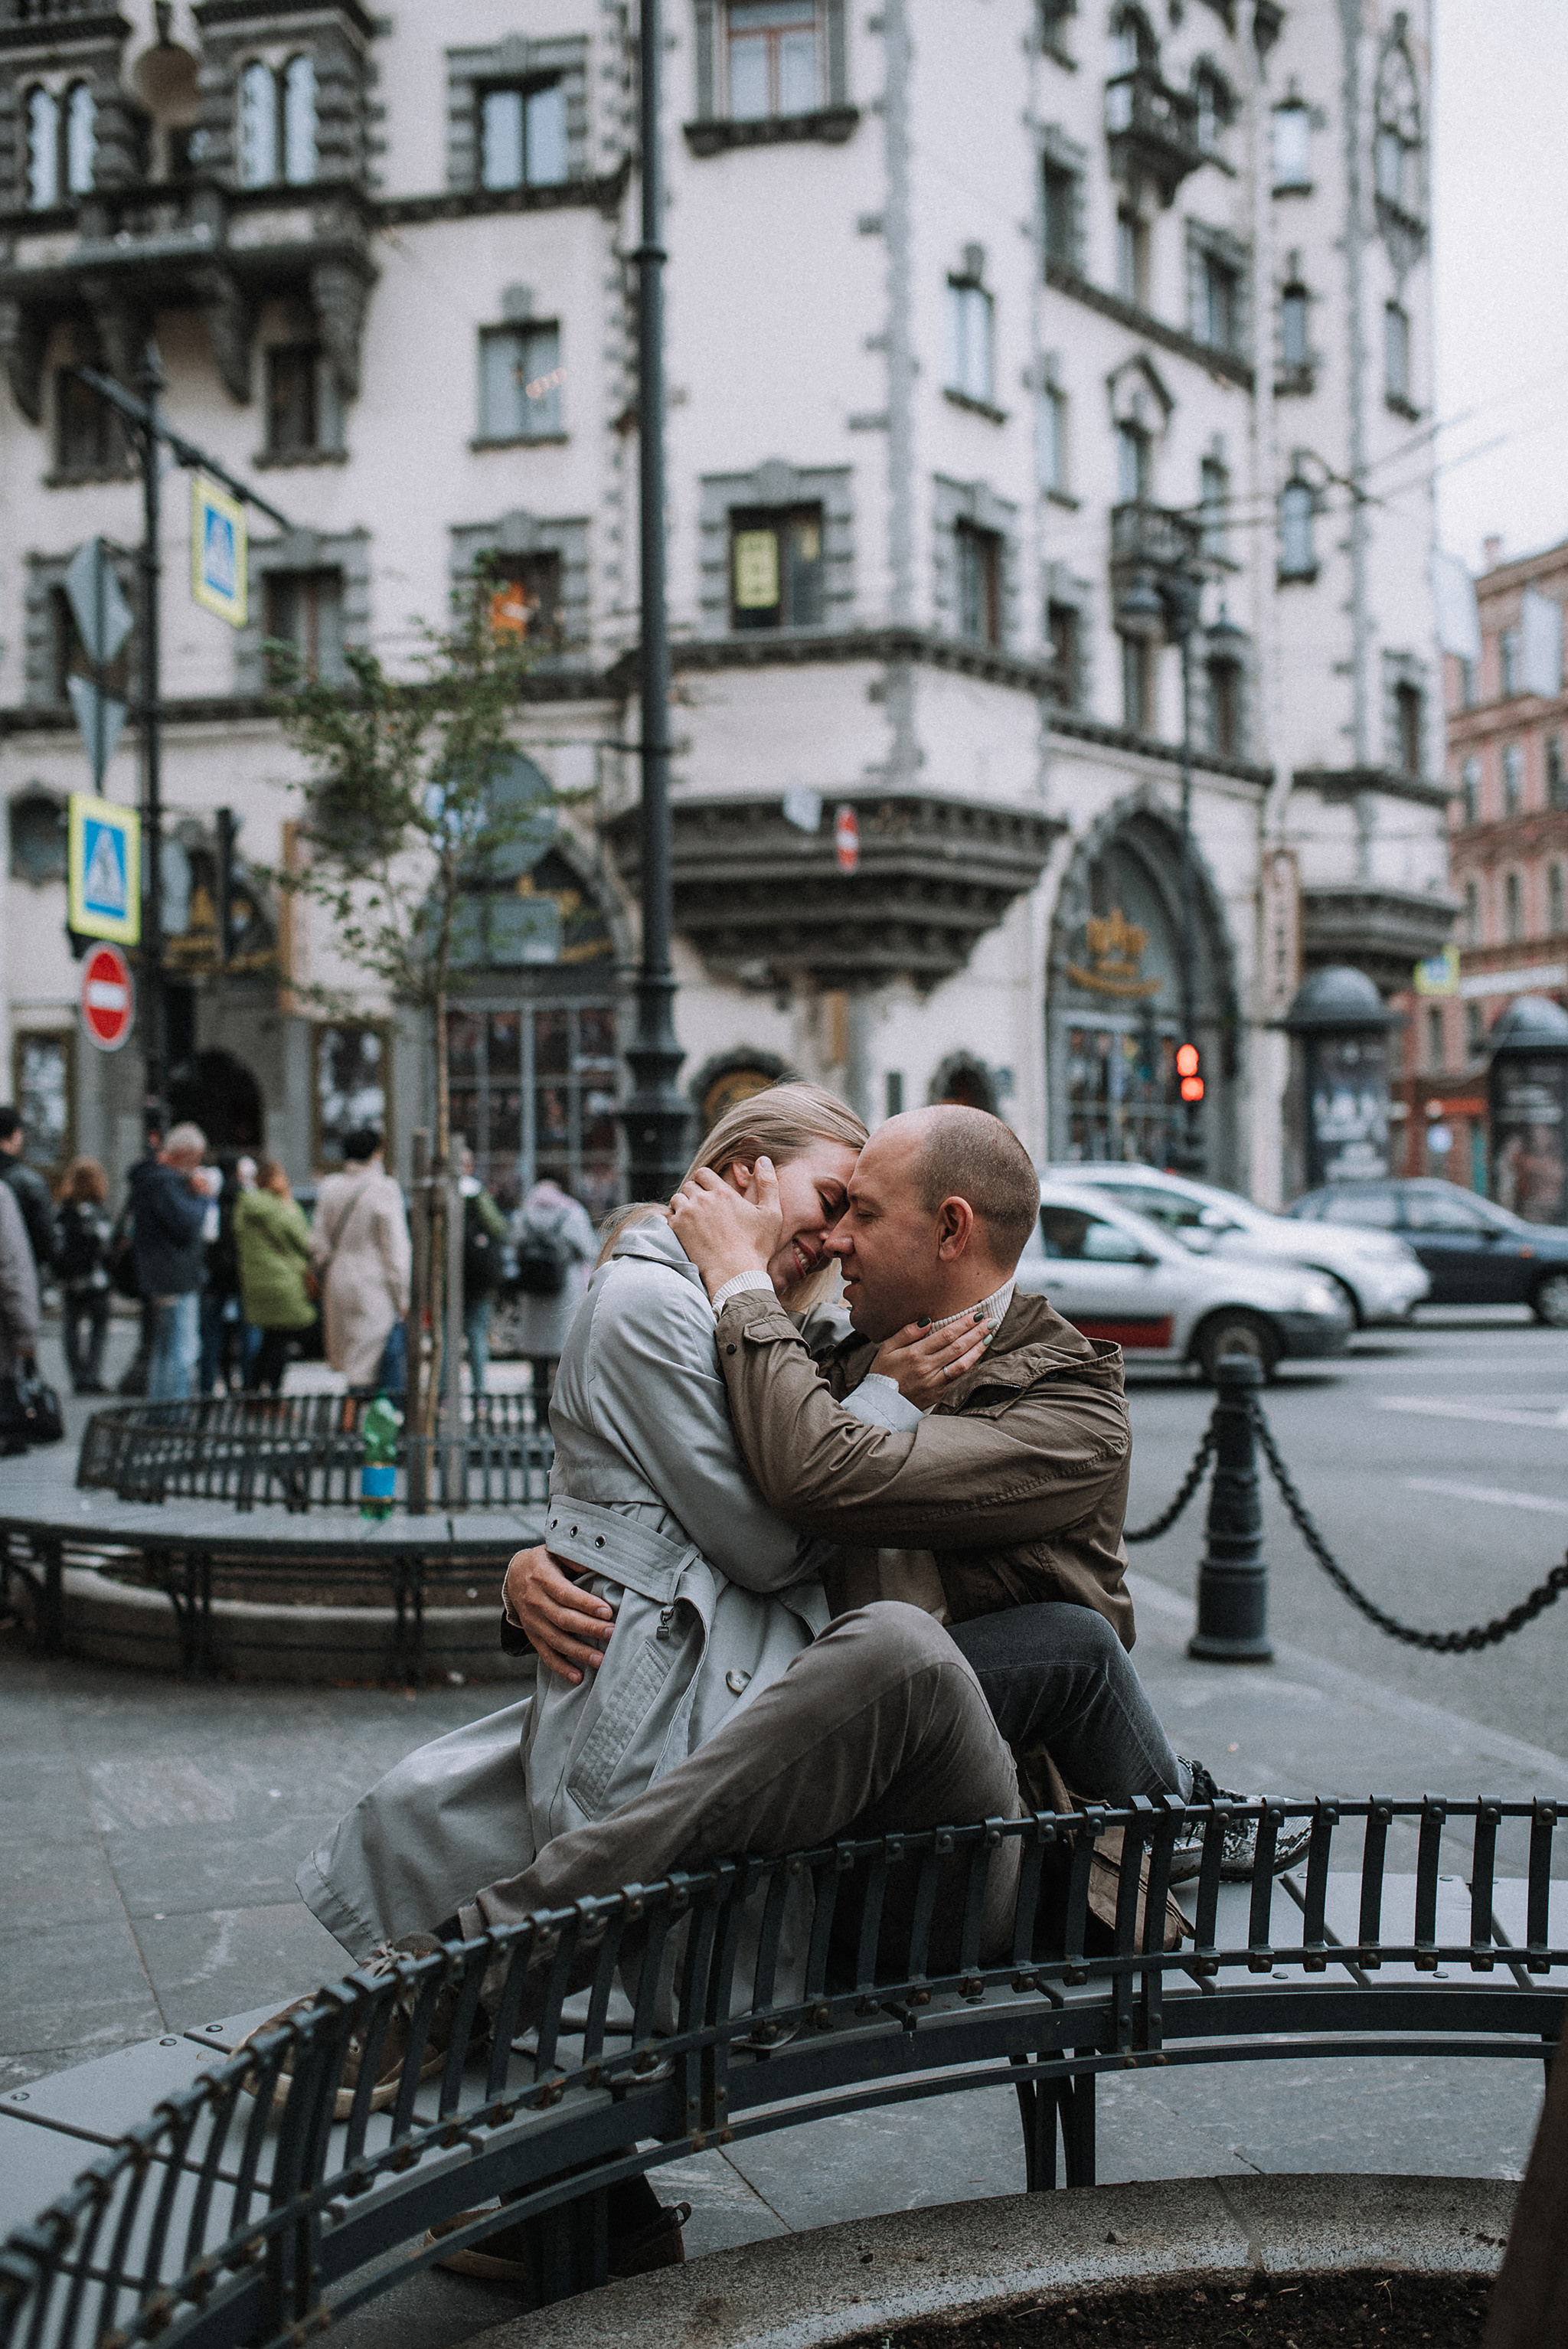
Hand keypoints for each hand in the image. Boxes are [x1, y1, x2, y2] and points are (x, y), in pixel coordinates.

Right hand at [503, 1545, 614, 1685]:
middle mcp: (535, 1601)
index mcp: (541, 1577)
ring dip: (578, 1652)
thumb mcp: (555, 1550)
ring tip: (600, 1660)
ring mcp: (532, 1621)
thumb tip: (595, 1564)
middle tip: (611, 1634)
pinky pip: (545, 1654)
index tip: (607, 1611)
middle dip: (589, 1628)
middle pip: (563, 1619)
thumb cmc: (542, 1561)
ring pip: (556, 1640)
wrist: (514, 1575)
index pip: (565, 1594)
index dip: (586, 1604)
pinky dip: (560, 1667)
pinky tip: (577, 1676)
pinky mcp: (532, 1634)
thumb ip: (574, 1557)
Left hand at [668, 1160, 781, 1298]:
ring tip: (694, 1218)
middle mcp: (702, 1200)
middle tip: (704, 1207)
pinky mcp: (677, 1230)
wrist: (735, 1275)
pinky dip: (675, 1220)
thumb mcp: (771, 1214)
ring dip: (684, 1205)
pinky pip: (669, 1216)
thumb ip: (769, 1183)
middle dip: (695, 1192)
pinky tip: (685, 1229)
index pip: (704, 1173)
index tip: (711, 1191)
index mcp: (723, 1193)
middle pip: (690, 1185)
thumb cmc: (756, 1247)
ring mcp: (687, 1215)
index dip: (707, 1180)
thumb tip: (763, 1159)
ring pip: (677, 1199)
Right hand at [870, 1312, 990, 1405]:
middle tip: (991, 1321)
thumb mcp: (886, 1348)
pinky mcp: (939, 1393)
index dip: (964, 1324)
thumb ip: (907, 1333)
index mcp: (915, 1354)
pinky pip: (959, 1378)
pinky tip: (979, 1357)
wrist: (881, 1404)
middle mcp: (927, 1367)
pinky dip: (971, 1366)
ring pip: (963, 1364)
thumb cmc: (883, 1373)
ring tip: (989, 1336)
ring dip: (978, 1349)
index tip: (977, 1314)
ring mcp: (935, 1382)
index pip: (946, 1335)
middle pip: (958, 1347)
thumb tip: (927, 1320)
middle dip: (976, 1333)